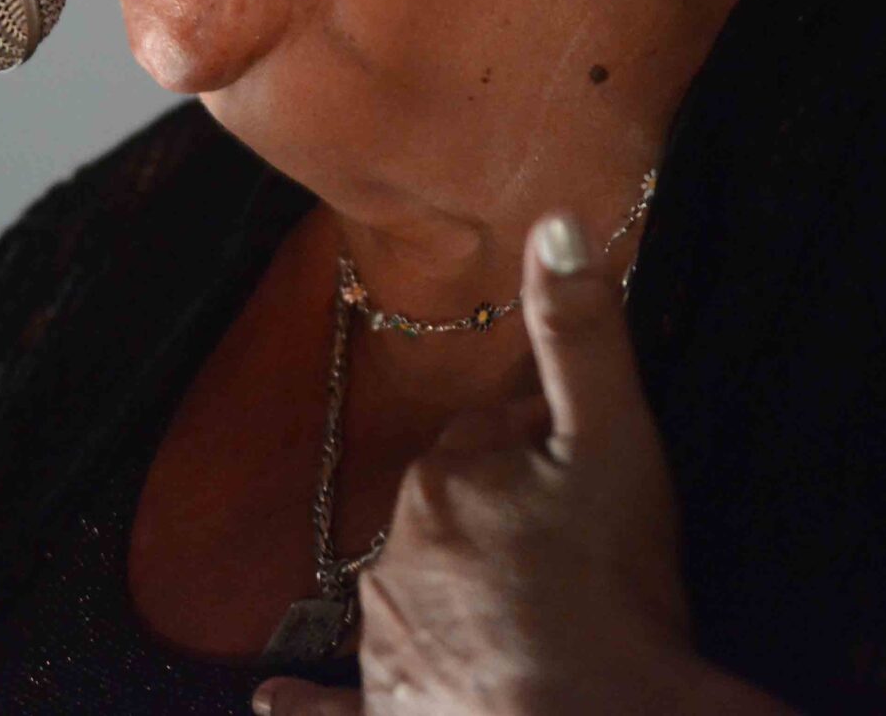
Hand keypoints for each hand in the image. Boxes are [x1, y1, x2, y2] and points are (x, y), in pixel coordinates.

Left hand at [254, 215, 780, 715]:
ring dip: (453, 594)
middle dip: (504, 519)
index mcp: (442, 480)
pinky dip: (304, 705)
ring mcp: (385, 645)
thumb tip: (554, 220)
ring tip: (534, 620)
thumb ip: (581, 332)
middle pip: (454, 513)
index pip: (489, 439)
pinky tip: (270, 700)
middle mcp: (395, 556)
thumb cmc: (611, 591)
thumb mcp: (615, 441)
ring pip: (411, 591)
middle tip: (577, 555)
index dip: (546, 453)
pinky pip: (330, 708)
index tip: (591, 486)